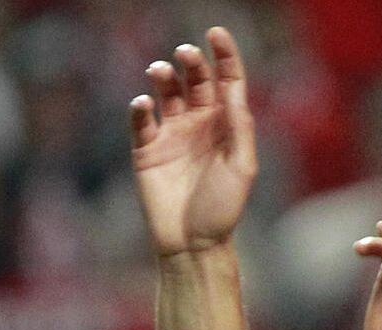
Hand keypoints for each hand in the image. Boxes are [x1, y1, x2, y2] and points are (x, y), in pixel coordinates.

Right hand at [128, 27, 257, 258]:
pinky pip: (140, 120)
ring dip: (163, 77)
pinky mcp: (146, 149)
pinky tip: (143, 103)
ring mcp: (171, 135)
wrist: (193, 245)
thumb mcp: (242, 168)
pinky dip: (139, 107)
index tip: (215, 32)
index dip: (223, 54)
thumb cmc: (222, 210)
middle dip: (191, 61)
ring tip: (159, 72)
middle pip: (195, 80)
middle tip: (184, 54)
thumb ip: (239, 128)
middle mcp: (199, 124)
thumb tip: (233, 90)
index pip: (226, 80)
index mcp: (226, 125)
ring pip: (166, 93)